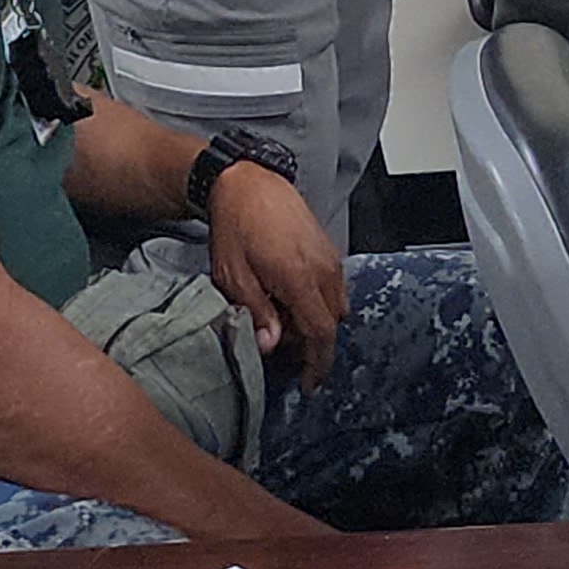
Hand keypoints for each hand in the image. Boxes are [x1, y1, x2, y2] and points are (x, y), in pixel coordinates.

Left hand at [204, 160, 346, 387]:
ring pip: (335, 307)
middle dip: (311, 345)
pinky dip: (317, 304)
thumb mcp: (233, 276)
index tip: (310, 385)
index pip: (321, 333)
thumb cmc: (236, 227)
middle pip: (331, 324)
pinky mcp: (328, 251)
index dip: (318, 364)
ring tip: (281, 323)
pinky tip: (288, 300)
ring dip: (314, 324)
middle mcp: (324, 270)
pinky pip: (333, 289)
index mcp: (300, 279)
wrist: (249, 184)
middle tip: (281, 352)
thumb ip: (257, 312)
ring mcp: (330, 259)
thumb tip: (273, 346)